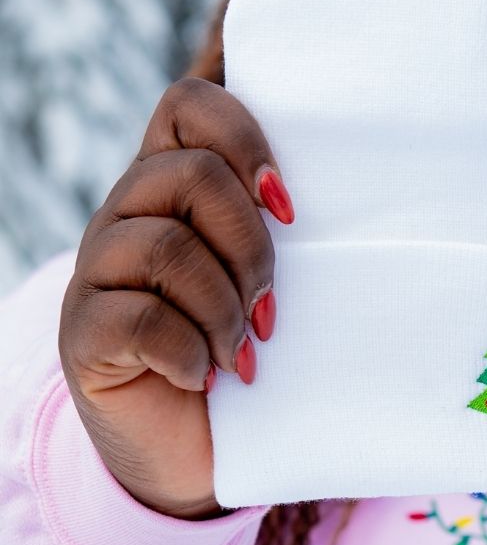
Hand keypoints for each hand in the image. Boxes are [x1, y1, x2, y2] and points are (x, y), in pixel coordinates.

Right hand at [58, 77, 294, 518]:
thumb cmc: (250, 341)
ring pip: (165, 246)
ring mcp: (97, 268)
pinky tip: (206, 376)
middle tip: (270, 305)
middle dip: (250, 245)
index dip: (244, 138)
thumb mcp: (271, 271)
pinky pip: (139, 318)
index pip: (188, 103)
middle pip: (190, 174)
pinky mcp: (82, 332)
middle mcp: (128, 211)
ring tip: (243, 349)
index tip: (288, 207)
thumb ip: (282, 218)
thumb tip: (346, 181)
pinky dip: (190, 353)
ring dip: (225, 306)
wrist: (197, 442)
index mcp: (174, 180)